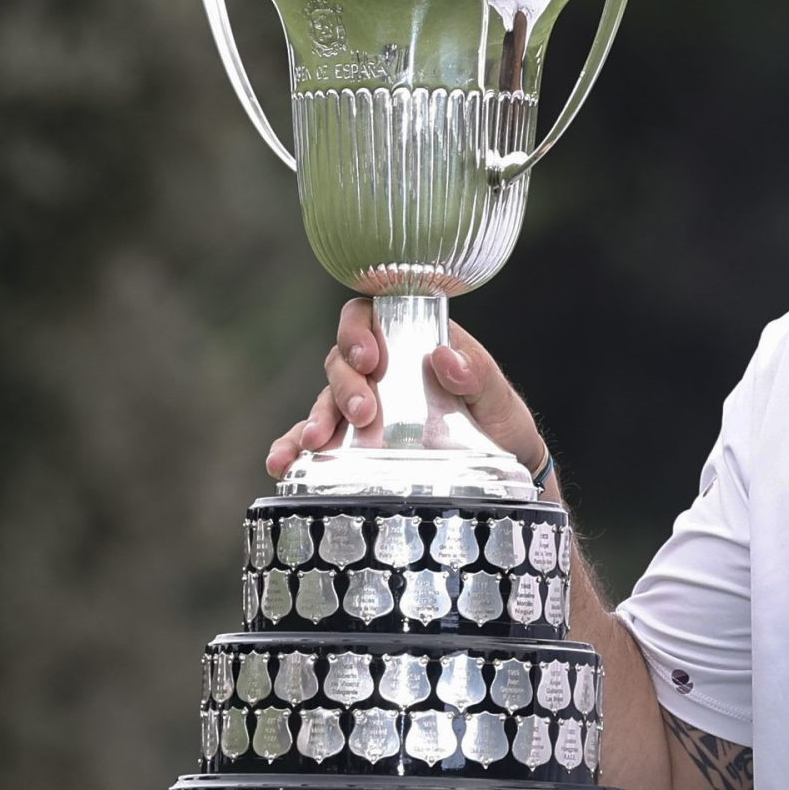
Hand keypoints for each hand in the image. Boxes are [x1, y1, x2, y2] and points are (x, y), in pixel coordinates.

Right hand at [266, 301, 550, 479]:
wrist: (507, 474)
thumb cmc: (502, 424)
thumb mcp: (500, 398)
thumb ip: (480, 374)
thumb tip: (445, 356)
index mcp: (415, 342)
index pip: (372, 315)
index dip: (360, 328)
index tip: (370, 357)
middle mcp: (384, 370)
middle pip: (344, 359)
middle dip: (346, 383)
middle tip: (364, 411)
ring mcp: (366, 406)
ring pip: (326, 399)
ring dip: (316, 418)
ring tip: (314, 443)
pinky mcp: (354, 443)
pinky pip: (316, 439)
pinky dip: (293, 448)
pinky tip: (281, 463)